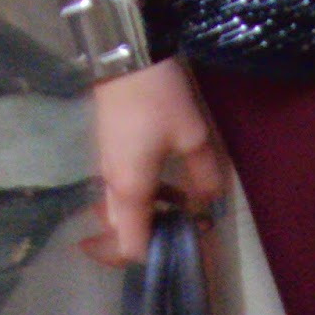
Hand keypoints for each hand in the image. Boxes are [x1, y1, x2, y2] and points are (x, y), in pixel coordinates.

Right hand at [83, 58, 225, 264]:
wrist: (124, 55)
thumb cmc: (158, 98)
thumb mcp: (193, 137)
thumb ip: (204, 176)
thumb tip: (208, 201)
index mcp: (130, 191)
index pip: (131, 247)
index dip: (153, 259)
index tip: (179, 253)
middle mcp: (112, 188)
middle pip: (119, 235)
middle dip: (147, 242)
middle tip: (178, 234)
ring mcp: (105, 171)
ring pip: (118, 214)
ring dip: (145, 219)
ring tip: (179, 208)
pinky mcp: (107, 156)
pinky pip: (120, 192)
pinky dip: (140, 199)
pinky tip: (167, 186)